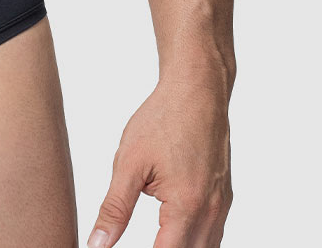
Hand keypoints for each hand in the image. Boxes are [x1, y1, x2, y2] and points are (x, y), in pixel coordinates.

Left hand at [86, 74, 232, 247]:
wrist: (197, 90)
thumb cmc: (162, 119)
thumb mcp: (129, 162)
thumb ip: (114, 208)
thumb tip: (97, 243)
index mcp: (186, 207)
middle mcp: (210, 213)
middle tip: (138, 243)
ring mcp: (221, 206)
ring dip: (180, 247)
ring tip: (155, 238)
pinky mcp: (223, 198)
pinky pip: (212, 235)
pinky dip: (194, 240)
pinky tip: (174, 234)